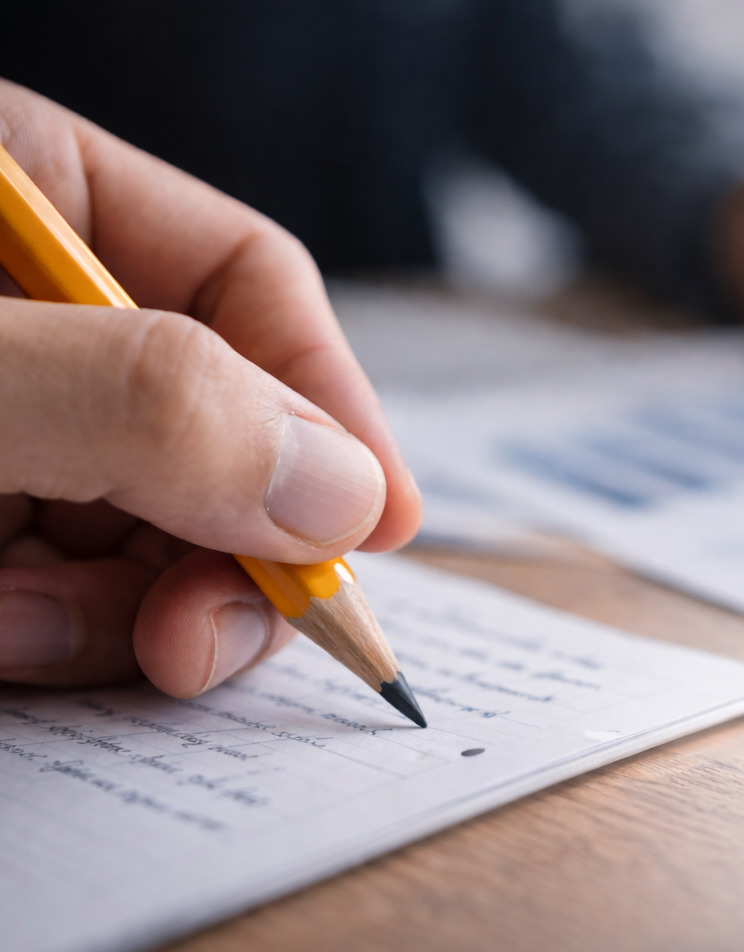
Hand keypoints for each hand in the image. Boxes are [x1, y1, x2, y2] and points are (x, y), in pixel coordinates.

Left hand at [0, 81, 421, 694]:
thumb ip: (150, 402)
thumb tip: (346, 492)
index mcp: (37, 198)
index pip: (253, 283)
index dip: (332, 405)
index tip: (382, 524)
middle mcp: (44, 319)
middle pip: (219, 427)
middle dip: (235, 547)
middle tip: (215, 639)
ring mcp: (16, 427)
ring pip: (157, 528)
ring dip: (133, 610)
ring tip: (36, 636)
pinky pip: (78, 588)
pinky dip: (64, 633)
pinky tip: (2, 639)